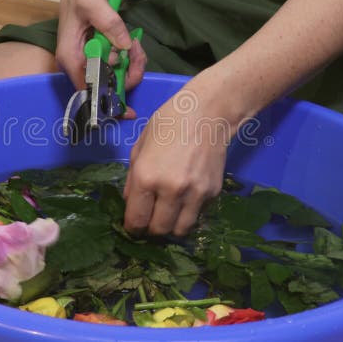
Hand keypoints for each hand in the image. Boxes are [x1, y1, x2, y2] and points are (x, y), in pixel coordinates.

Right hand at [56, 0, 146, 111]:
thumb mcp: (92, 1)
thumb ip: (108, 21)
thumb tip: (122, 44)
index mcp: (70, 57)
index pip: (86, 89)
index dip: (105, 102)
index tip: (125, 109)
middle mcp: (79, 64)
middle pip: (106, 87)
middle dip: (127, 74)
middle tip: (137, 51)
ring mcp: (92, 61)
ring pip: (117, 78)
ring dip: (133, 64)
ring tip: (135, 43)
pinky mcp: (103, 56)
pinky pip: (121, 66)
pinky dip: (132, 58)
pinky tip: (132, 42)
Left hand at [123, 86, 230, 235]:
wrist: (208, 113)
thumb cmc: (169, 123)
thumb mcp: (140, 147)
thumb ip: (132, 179)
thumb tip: (130, 203)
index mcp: (146, 177)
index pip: (136, 221)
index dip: (132, 228)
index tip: (133, 225)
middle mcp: (170, 190)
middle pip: (158, 230)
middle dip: (151, 229)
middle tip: (151, 218)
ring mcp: (194, 194)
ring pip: (180, 230)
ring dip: (171, 226)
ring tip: (168, 213)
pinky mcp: (212, 193)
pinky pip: (197, 215)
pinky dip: (189, 213)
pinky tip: (185, 197)